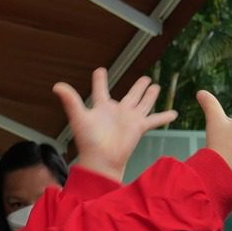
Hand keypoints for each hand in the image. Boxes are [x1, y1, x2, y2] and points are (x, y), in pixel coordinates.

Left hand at [52, 69, 176, 181]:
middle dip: (137, 86)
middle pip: (130, 94)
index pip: (101, 88)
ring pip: (143, 102)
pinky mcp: (139, 127)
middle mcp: (117, 110)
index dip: (100, 79)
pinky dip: (164, 116)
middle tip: (145, 78)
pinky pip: (154, 119)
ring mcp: (130, 118)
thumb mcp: (79, 116)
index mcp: (101, 106)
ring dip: (150, 95)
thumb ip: (70, 100)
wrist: (101, 160)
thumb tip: (57, 85)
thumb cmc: (88, 141)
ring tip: (156, 86)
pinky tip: (174, 113)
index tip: (101, 70)